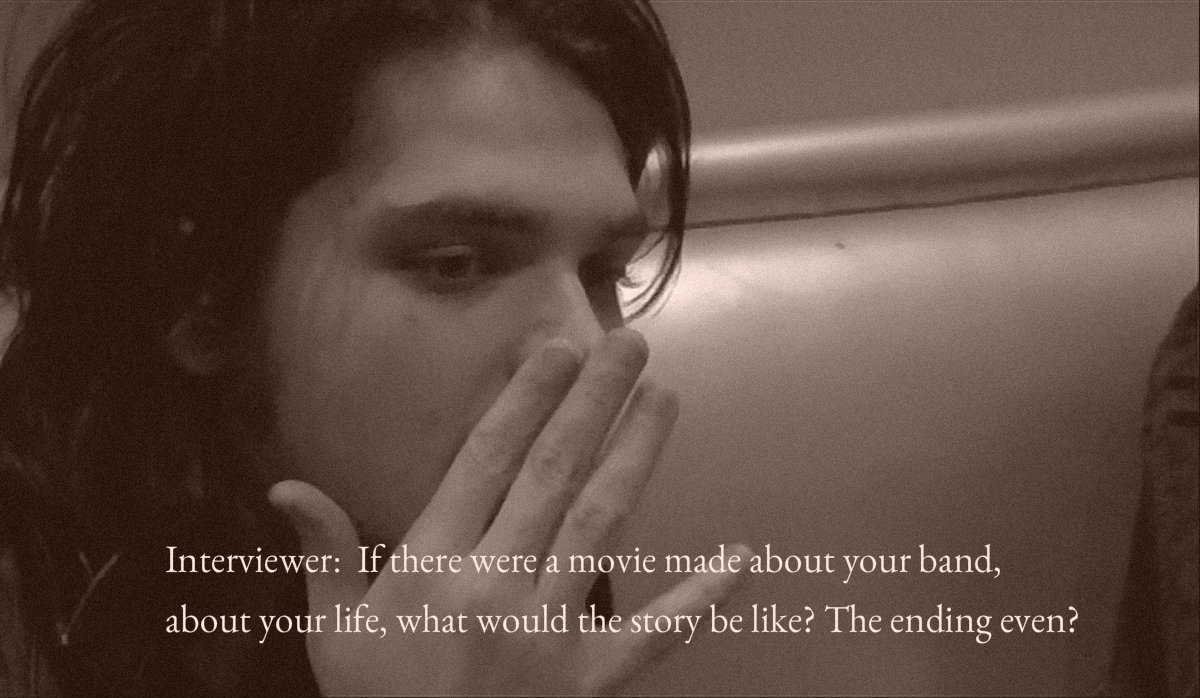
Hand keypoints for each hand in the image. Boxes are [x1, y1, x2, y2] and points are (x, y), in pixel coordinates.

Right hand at [269, 329, 748, 694]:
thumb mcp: (334, 636)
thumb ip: (325, 556)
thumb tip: (290, 488)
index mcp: (433, 570)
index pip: (487, 462)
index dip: (525, 399)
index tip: (556, 348)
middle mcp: (497, 587)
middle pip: (553, 475)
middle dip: (593, 403)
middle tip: (629, 344)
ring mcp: (551, 632)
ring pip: (602, 525)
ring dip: (636, 456)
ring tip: (663, 397)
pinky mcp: (592, 680)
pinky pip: (654, 634)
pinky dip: (701, 597)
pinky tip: (740, 558)